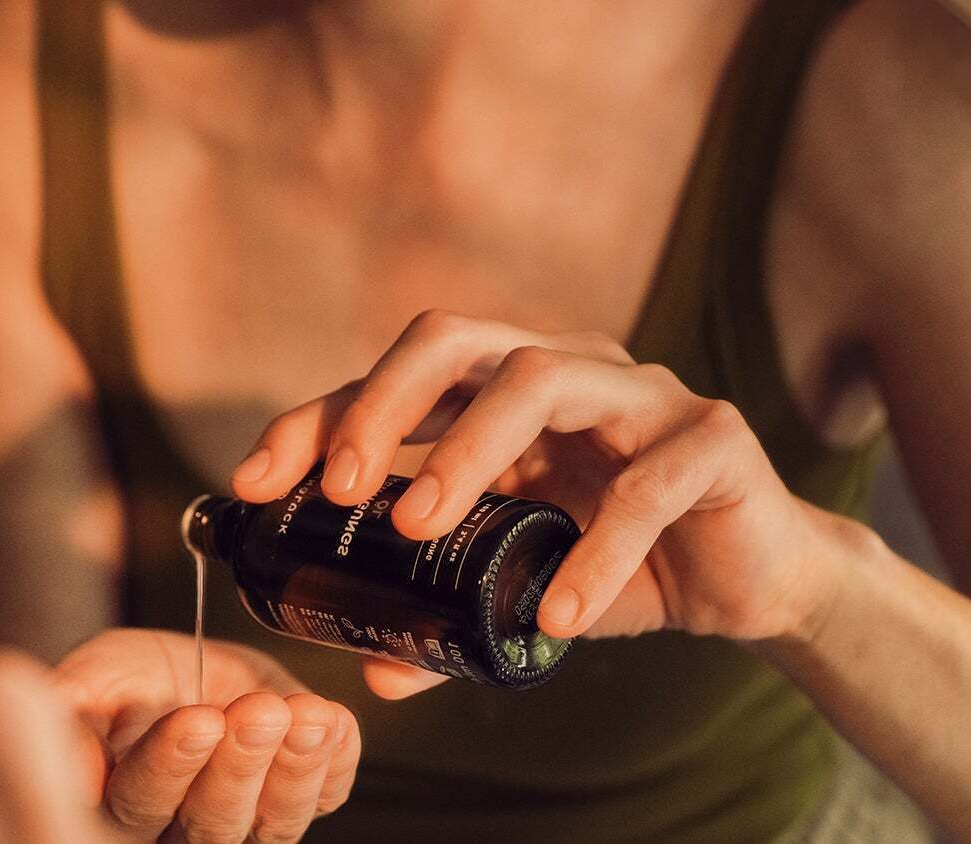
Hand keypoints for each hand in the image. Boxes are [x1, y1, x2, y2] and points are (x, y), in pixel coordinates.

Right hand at [53, 627, 359, 841]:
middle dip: (241, 763)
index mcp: (129, 804)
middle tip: (257, 712)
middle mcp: (189, 827)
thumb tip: (75, 774)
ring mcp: (251, 815)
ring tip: (306, 714)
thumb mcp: (90, 681)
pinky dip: (336, 760)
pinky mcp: (303, 792)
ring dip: (296, 765)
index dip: (173, 764)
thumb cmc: (126, 682)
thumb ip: (73, 717)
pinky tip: (333, 723)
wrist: (182, 666)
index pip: (146, 802)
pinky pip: (329, 794)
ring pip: (276, 819)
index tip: (198, 718)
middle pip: (215, 820)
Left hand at [231, 312, 842, 697]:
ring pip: (541, 378)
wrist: (754, 577)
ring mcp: (638, 392)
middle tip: (337, 490)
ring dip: (471, 450)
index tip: (254, 484)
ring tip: (422, 528)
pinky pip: (645, 483)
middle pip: (457, 340)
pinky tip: (557, 613)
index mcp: (502, 387)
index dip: (318, 419)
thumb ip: (450, 613)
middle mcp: (562, 367)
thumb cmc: (622, 559)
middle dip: (383, 402)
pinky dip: (594, 551)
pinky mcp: (710, 438)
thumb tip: (374, 669)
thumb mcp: (521, 580)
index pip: (394, 380)